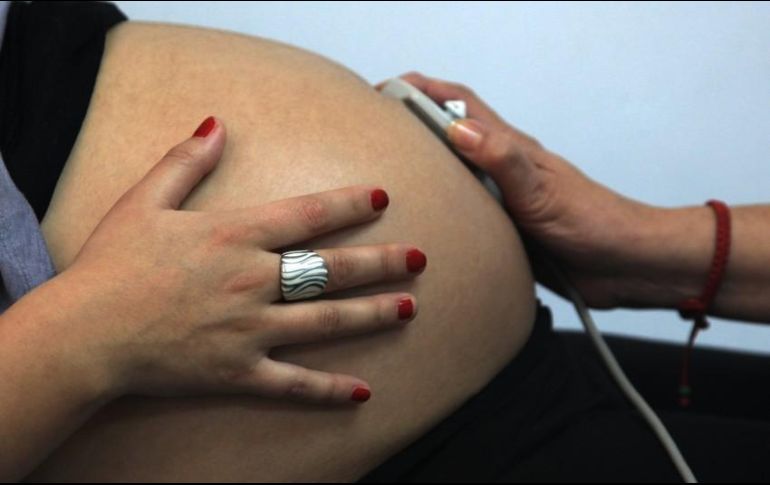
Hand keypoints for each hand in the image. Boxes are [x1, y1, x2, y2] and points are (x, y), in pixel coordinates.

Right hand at [61, 116, 424, 403]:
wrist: (87, 333)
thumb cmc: (113, 264)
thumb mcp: (145, 201)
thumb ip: (186, 161)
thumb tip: (217, 123)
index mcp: (234, 236)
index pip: (307, 214)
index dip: (349, 204)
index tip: (383, 196)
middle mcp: (253, 281)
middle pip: (331, 268)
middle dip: (380, 262)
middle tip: (420, 257)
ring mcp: (251, 330)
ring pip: (327, 321)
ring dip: (372, 313)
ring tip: (410, 307)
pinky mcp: (240, 371)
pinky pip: (295, 383)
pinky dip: (329, 389)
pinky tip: (363, 391)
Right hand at [377, 73, 651, 307]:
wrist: (625, 266)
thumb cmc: (594, 222)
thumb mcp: (541, 191)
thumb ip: (502, 160)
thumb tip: (455, 129)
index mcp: (509, 150)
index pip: (459, 105)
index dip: (422, 90)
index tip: (385, 91)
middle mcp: (501, 171)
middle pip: (449, 137)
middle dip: (411, 127)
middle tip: (376, 134)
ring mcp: (502, 201)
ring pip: (453, 177)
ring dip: (423, 170)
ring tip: (388, 177)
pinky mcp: (504, 231)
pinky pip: (463, 214)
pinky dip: (440, 212)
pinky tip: (424, 228)